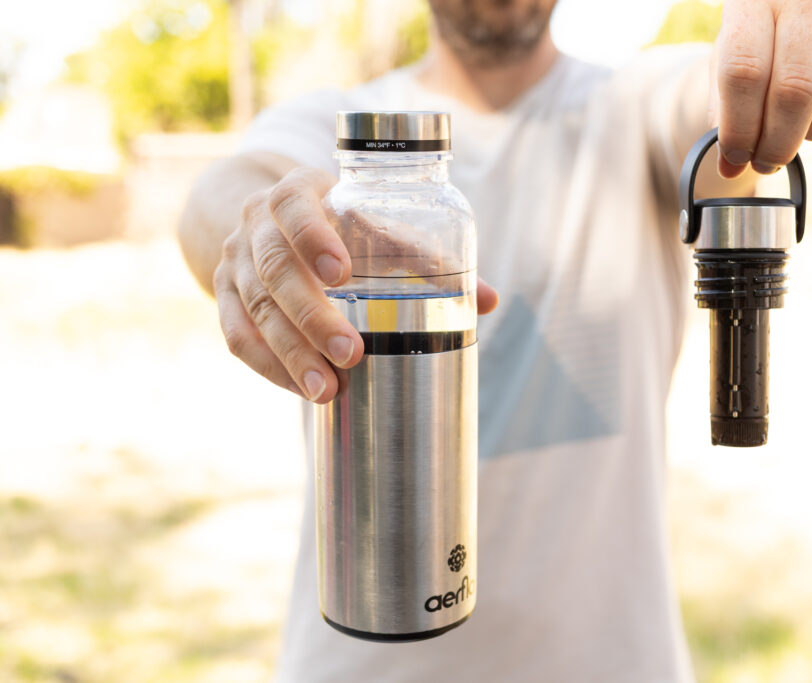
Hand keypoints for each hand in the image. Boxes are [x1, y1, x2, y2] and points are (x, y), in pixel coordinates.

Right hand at [213, 167, 497, 402]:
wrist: (272, 221)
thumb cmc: (343, 224)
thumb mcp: (379, 226)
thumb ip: (427, 257)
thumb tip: (490, 301)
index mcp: (296, 192)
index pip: (295, 208)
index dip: (313, 237)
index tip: (342, 272)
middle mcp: (256, 224)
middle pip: (274, 270)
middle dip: (311, 316)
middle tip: (350, 354)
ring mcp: (235, 262)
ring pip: (254, 309)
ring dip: (290, 353)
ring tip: (327, 390)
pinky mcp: (223, 296)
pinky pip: (237, 336)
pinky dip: (269, 367)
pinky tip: (302, 389)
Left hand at [711, 0, 811, 176]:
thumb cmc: (761, 36)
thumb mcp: (730, 56)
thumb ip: (725, 107)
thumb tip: (729, 168)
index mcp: (753, 1)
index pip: (744, 73)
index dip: (740, 127)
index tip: (736, 158)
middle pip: (794, 91)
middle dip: (778, 143)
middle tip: (769, 162)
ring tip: (802, 128)